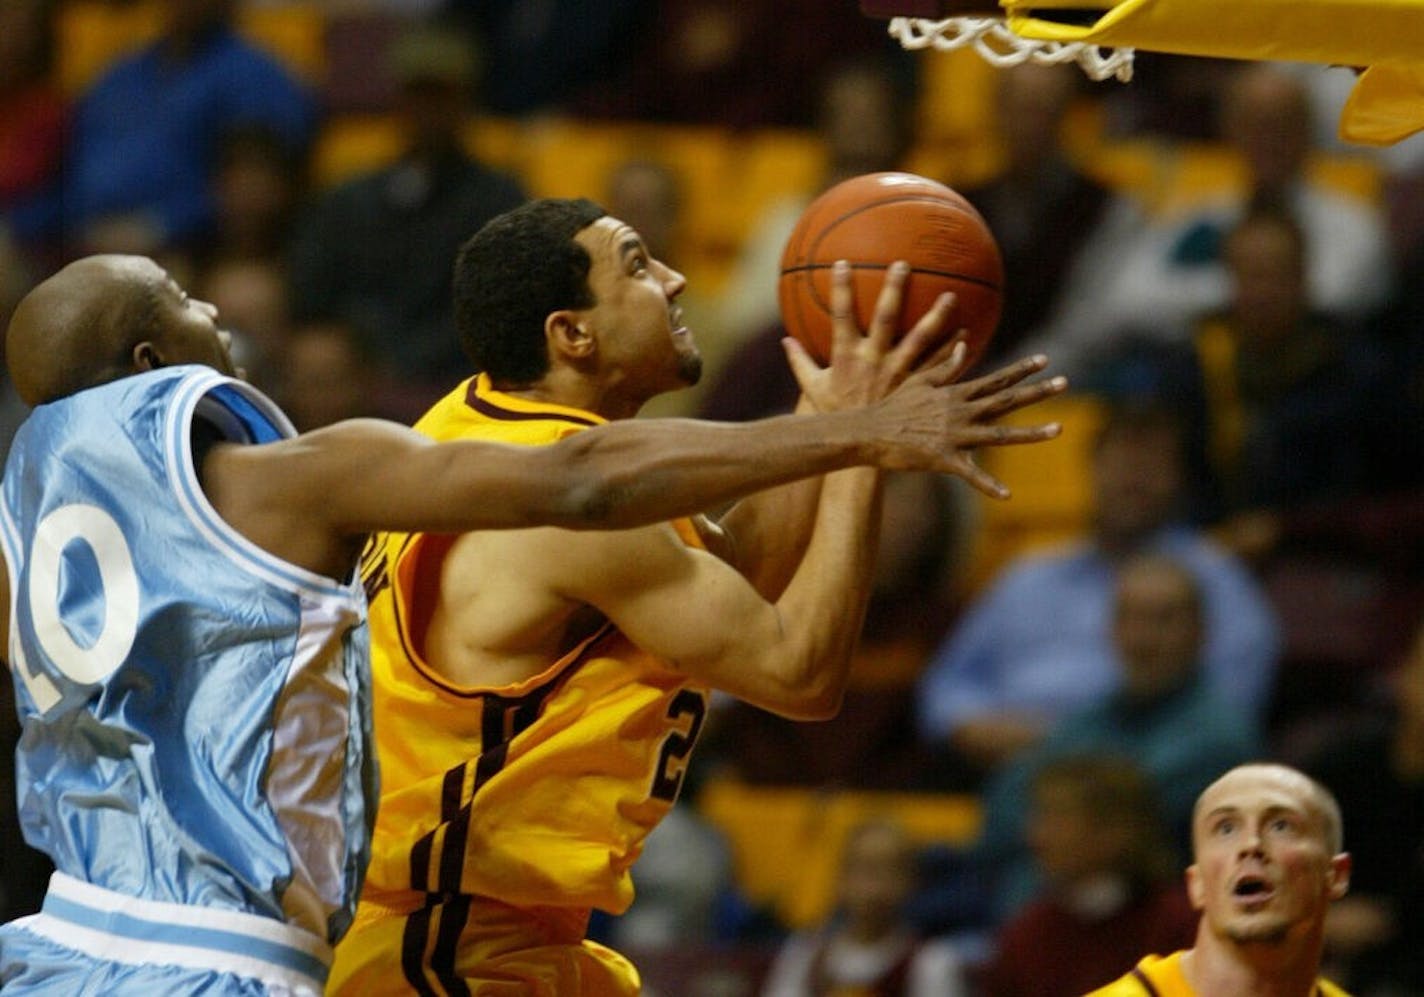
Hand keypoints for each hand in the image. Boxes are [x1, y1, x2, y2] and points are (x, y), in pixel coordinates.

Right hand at [784, 259, 960, 413]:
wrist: (857, 445)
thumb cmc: (834, 413)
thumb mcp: (812, 387)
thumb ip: (800, 361)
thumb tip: (785, 340)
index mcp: (847, 356)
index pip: (841, 316)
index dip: (841, 290)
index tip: (842, 263)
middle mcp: (873, 361)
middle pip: (885, 319)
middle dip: (893, 290)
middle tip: (903, 264)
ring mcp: (897, 374)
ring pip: (919, 340)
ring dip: (936, 317)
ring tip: (951, 295)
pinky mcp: (914, 388)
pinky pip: (936, 367)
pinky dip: (952, 352)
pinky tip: (966, 335)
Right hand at [868, 351, 1067, 497]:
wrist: (868, 431)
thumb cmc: (892, 406)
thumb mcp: (919, 381)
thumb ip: (946, 367)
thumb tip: (965, 347)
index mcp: (956, 394)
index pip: (996, 379)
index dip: (1021, 370)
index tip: (1045, 360)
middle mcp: (961, 412)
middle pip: (1006, 401)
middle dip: (1037, 392)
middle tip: (1065, 382)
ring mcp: (955, 436)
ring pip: (1001, 434)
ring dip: (1031, 433)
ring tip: (1059, 428)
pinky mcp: (944, 459)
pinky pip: (971, 475)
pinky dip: (988, 486)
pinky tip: (1006, 496)